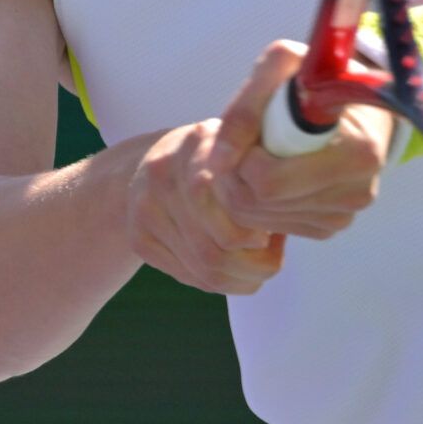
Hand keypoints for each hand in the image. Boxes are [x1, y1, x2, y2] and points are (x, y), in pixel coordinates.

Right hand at [126, 117, 285, 294]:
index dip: (257, 230)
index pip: (230, 204)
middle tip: (274, 254)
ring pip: (204, 268)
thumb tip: (284, 215)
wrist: (148, 163)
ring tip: (260, 263)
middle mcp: (165, 172)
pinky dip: (219, 282)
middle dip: (256, 263)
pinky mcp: (138, 237)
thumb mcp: (239, 145)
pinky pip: (187, 275)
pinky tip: (234, 266)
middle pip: (216, 246)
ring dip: (242, 277)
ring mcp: (145, 208)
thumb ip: (260, 168)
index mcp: (197, 141)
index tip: (276, 233)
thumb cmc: (212, 156)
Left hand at [212, 40, 394, 240]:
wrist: (354, 99)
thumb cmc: (315, 79)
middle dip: (235, 174)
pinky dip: (258, 201)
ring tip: (254, 154)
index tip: (250, 133)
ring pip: (259, 220)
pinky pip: (273, 225)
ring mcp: (344, 215)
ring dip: (242, 187)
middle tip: (239, 146)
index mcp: (356, 153)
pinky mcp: (330, 225)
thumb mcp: (282, 66)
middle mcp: (356, 193)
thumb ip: (245, 108)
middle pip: (259, 204)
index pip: (270, 181)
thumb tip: (219, 162)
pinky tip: (269, 172)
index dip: (244, 157)